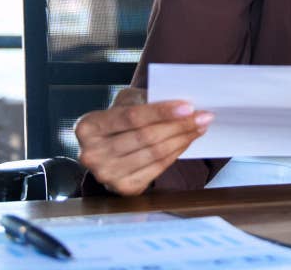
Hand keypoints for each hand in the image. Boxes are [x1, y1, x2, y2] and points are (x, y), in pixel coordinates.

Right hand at [74, 86, 213, 195]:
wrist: (106, 147)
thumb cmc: (119, 120)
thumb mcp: (124, 102)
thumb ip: (145, 101)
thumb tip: (182, 105)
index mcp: (88, 127)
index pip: (131, 117)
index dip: (161, 112)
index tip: (188, 106)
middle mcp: (92, 154)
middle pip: (145, 137)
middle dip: (179, 125)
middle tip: (203, 116)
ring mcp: (106, 175)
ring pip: (154, 154)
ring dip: (183, 139)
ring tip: (200, 126)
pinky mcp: (123, 189)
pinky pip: (157, 169)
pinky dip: (176, 153)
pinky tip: (187, 141)